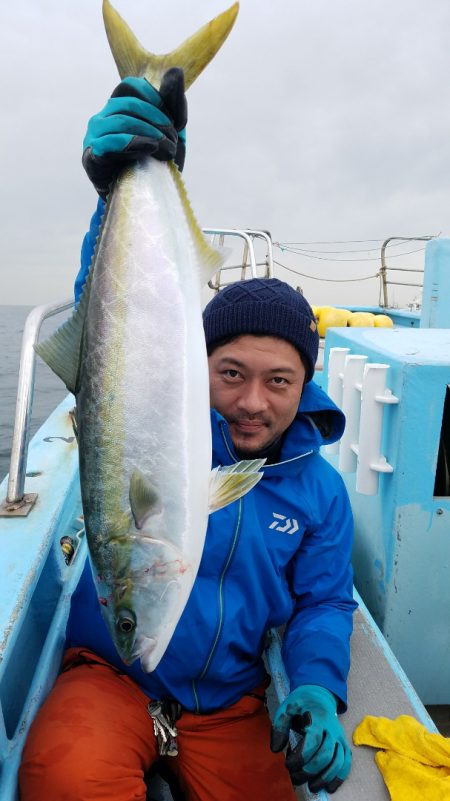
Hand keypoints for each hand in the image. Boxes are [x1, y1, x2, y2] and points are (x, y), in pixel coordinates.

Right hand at [82, 68, 186, 197]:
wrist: (146, 202)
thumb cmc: (157, 166)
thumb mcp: (172, 133)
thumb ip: (174, 104)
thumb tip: (175, 71)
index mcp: (117, 109)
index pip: (130, 87)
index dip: (155, 99)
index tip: (173, 121)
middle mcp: (102, 119)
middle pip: (128, 104)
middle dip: (157, 121)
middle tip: (174, 142)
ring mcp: (93, 138)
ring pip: (120, 121)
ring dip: (150, 134)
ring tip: (167, 151)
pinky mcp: (91, 159)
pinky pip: (108, 143)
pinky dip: (132, 143)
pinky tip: (149, 149)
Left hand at [270, 684, 350, 793]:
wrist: (320, 695)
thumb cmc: (301, 704)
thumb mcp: (286, 709)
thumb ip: (279, 726)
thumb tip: (276, 749)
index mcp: (317, 718)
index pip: (313, 741)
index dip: (301, 756)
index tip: (288, 764)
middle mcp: (331, 729)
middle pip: (325, 754)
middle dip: (310, 770)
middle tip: (295, 778)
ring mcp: (339, 737)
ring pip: (338, 761)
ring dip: (324, 777)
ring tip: (311, 787)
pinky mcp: (343, 744)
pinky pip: (346, 762)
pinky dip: (339, 777)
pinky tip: (329, 787)